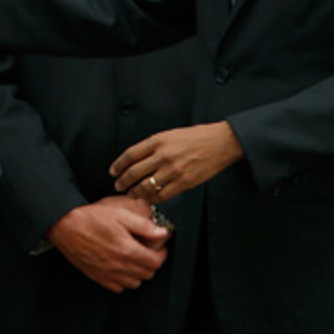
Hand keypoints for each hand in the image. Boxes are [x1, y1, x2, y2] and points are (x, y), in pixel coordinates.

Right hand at [46, 196, 170, 292]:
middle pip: (148, 273)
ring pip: (135, 282)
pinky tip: (119, 265)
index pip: (156, 261)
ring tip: (132, 256)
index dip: (161, 253)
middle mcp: (119, 266)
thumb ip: (144, 225)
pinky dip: (123, 279)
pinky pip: (118, 287)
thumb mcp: (120, 213)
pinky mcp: (98, 277)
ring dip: (138, 271)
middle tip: (145, 248)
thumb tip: (162, 233)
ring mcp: (108, 274)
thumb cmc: (90, 217)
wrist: (64, 225)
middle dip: (151, 261)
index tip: (158, 245)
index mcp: (127, 250)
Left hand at [110, 122, 244, 202]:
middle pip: (134, 172)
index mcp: (157, 141)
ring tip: (131, 194)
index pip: (130, 155)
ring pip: (146, 186)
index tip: (113, 171)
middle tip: (118, 186)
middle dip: (123, 182)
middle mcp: (163, 155)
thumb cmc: (196, 137)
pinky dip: (152, 198)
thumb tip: (136, 159)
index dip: (118, 165)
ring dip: (135, 193)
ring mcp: (173, 170)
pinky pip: (162, 195)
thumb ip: (153, 146)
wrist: (220, 143)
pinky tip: (149, 198)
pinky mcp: (184, 182)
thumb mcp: (170, 134)